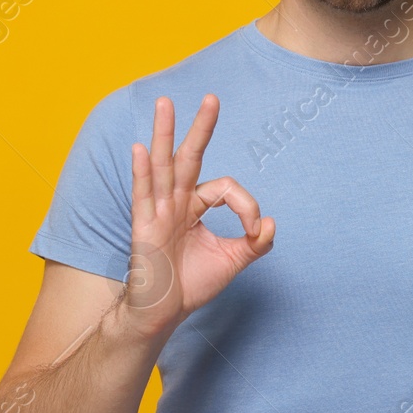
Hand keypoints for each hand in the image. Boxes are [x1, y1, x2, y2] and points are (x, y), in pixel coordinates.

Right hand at [122, 94, 275, 338]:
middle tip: (213, 97)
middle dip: (202, 128)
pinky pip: (143, 195)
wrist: (164, 314)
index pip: (225, 189)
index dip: (247, 206)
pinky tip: (140, 149)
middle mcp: (176, 202)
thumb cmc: (191, 284)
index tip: (256, 231)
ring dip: (164, 134)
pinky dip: (142, 172)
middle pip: (189, 157)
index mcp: (195, 206)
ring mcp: (158, 212)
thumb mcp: (232, 260)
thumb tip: (272, 224)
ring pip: (164, 166)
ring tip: (165, 103)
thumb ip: (255, 242)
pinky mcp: (144, 228)